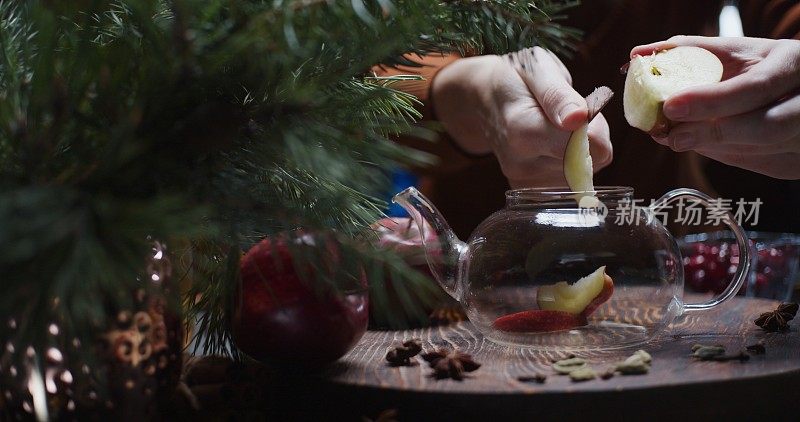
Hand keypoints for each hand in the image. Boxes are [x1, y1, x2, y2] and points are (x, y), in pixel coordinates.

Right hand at [430, 48, 611, 187]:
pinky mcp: (525, 188)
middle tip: (565, 114)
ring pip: (581, 172)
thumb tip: (579, 119)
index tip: (579, 108)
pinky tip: (549, 143)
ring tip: (555, 126)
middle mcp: (521, 163)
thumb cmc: (514, 77)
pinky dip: (567, 162)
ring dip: (578, 149)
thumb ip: (559, 95)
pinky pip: (567, 181)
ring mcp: (522, 180)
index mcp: (525, 131)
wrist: (482, 97)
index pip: (594, 149)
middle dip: (587, 137)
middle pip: (589, 163)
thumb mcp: (537, 68)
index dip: (596, 127)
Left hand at [632, 36, 799, 179]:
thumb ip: (690, 52)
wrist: (799, 86)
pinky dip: (728, 155)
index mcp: (792, 63)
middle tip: (673, 137)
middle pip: (766, 127)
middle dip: (713, 134)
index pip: (754, 88)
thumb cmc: (761, 64)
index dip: (711, 101)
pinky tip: (707, 145)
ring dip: (717, 148)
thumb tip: (636, 55)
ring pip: (762, 152)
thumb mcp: (735, 51)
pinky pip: (762, 164)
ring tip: (682, 138)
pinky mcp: (799, 159)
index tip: (670, 106)